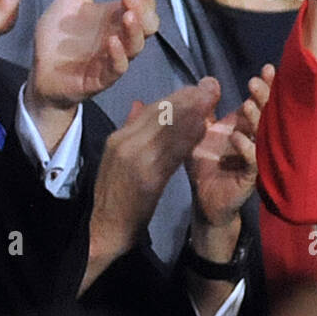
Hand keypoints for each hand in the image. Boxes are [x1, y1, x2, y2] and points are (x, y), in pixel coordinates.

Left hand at [26, 0, 158, 148]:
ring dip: (134, 30)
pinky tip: (112, 42)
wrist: (39, 72)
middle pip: (148, 25)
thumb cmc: (59, 37)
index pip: (144, 6)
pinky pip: (116, 68)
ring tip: (128, 14)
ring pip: (136, 46)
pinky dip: (117, 56)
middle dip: (144, 10)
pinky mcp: (100, 78)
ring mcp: (112, 59)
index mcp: (116, 18)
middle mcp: (119, 37)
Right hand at [80, 78, 220, 292]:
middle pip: (161, 114)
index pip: (151, 110)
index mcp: (118, 138)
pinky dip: (188, 138)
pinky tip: (204, 129)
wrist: (104, 229)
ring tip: (212, 100)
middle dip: (189, 98)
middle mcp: (125, 144)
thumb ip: (129, 129)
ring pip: (168, 129)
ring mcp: (136, 160)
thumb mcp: (115, 157)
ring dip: (193, 113)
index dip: (177, 97)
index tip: (197, 88)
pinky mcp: (148, 178)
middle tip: (211, 86)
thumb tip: (140, 102)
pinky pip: (172, 153)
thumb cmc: (113, 194)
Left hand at [188, 65, 272, 229]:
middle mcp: (251, 138)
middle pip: (264, 113)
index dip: (264, 86)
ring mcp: (254, 157)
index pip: (256, 102)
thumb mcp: (197, 133)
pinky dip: (246, 148)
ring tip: (248, 104)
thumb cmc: (204, 167)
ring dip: (256, 119)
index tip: (267, 68)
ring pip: (262, 134)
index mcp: (241, 126)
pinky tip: (237, 137)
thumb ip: (201, 111)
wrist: (205, 202)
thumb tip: (204, 82)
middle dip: (263, 97)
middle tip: (257, 82)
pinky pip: (253, 160)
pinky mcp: (250, 176)